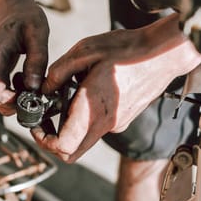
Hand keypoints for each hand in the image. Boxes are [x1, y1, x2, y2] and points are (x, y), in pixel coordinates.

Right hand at [0, 0, 48, 115]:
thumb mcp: (39, 33)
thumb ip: (37, 60)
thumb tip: (34, 88)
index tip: (33, 98)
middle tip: (37, 94)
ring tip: (31, 81)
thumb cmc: (26, 16)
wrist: (9, 4)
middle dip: (16, 102)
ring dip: (13, 97)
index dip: (13, 101)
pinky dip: (9, 90)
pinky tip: (23, 78)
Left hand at [32, 14, 200, 161]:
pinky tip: (88, 91)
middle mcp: (106, 123)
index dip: (43, 141)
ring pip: (85, 139)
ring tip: (68, 95)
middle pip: (72, 151)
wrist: (164, 53)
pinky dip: (86, 118)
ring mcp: (117, 124)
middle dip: (53, 140)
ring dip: (70, 127)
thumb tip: (44, 89)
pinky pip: (99, 127)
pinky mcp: (124, 119)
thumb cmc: (127, 50)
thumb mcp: (85, 51)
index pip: (63, 146)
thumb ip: (59, 72)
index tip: (36, 125)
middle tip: (45, 119)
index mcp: (93, 108)